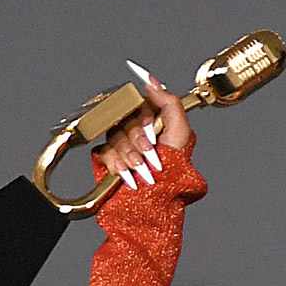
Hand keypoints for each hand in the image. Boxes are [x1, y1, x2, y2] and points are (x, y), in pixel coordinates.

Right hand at [91, 71, 192, 189]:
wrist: (155, 203)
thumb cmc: (174, 172)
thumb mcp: (181, 133)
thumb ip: (169, 103)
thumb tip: (151, 81)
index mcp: (156, 122)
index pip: (139, 106)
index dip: (144, 118)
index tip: (153, 130)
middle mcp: (139, 132)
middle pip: (125, 121)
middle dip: (139, 139)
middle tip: (150, 153)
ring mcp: (123, 145)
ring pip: (114, 136)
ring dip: (129, 154)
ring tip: (142, 169)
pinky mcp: (110, 159)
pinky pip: (103, 151)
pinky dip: (116, 164)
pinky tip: (127, 175)